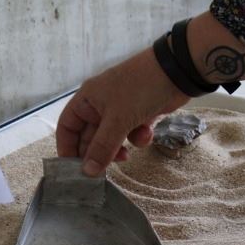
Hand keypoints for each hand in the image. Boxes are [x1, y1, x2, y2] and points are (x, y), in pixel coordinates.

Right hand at [56, 47, 190, 175]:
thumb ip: (102, 148)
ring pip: (112, 139)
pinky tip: (148, 133)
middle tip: (103, 173)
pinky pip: (131, 134)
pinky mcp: (138, 114)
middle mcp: (100, 105)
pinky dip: (138, 137)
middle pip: (90, 137)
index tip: (74, 170)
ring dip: (119, 149)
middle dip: (98, 153)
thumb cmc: (140, 89)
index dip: (67, 148)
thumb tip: (87, 172)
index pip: (67, 127)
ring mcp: (120, 110)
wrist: (178, 72)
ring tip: (127, 156)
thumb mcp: (118, 120)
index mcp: (87, 100)